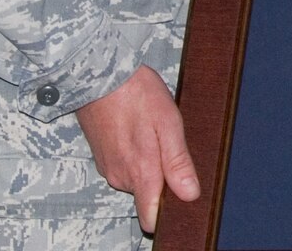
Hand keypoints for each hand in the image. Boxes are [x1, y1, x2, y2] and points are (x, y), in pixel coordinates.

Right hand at [76, 64, 199, 233]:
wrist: (101, 74)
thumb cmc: (136, 94)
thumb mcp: (168, 122)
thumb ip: (177, 161)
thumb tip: (190, 194)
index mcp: (140, 171)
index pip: (150, 217)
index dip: (167, 213)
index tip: (180, 201)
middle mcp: (121, 176)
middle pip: (148, 194)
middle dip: (163, 176)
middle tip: (169, 144)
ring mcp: (109, 167)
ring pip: (138, 178)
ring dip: (149, 162)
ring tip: (153, 133)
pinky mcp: (102, 157)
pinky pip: (125, 166)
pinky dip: (136, 154)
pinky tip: (140, 131)